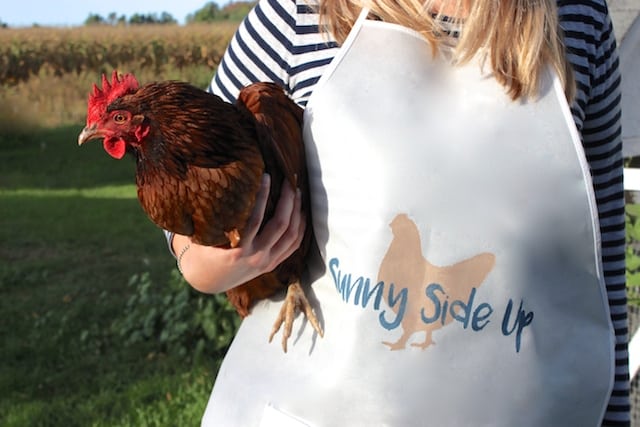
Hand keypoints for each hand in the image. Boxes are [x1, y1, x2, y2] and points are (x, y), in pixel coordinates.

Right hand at [173, 174, 304, 293]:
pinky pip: (293, 245)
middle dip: (288, 199)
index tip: (266, 176)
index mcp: (237, 251)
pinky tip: (301, 212)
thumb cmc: (202, 252)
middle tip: (288, 179)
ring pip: (291, 235)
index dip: (263, 196)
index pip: (255, 219)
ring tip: (297, 191)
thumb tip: (214, 184)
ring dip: (297, 211)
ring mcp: (267, 263)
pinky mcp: (273, 264)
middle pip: (281, 225)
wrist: (208, 281)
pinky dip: (300, 228)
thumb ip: (212, 217)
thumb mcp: (203, 237)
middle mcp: (256, 257)